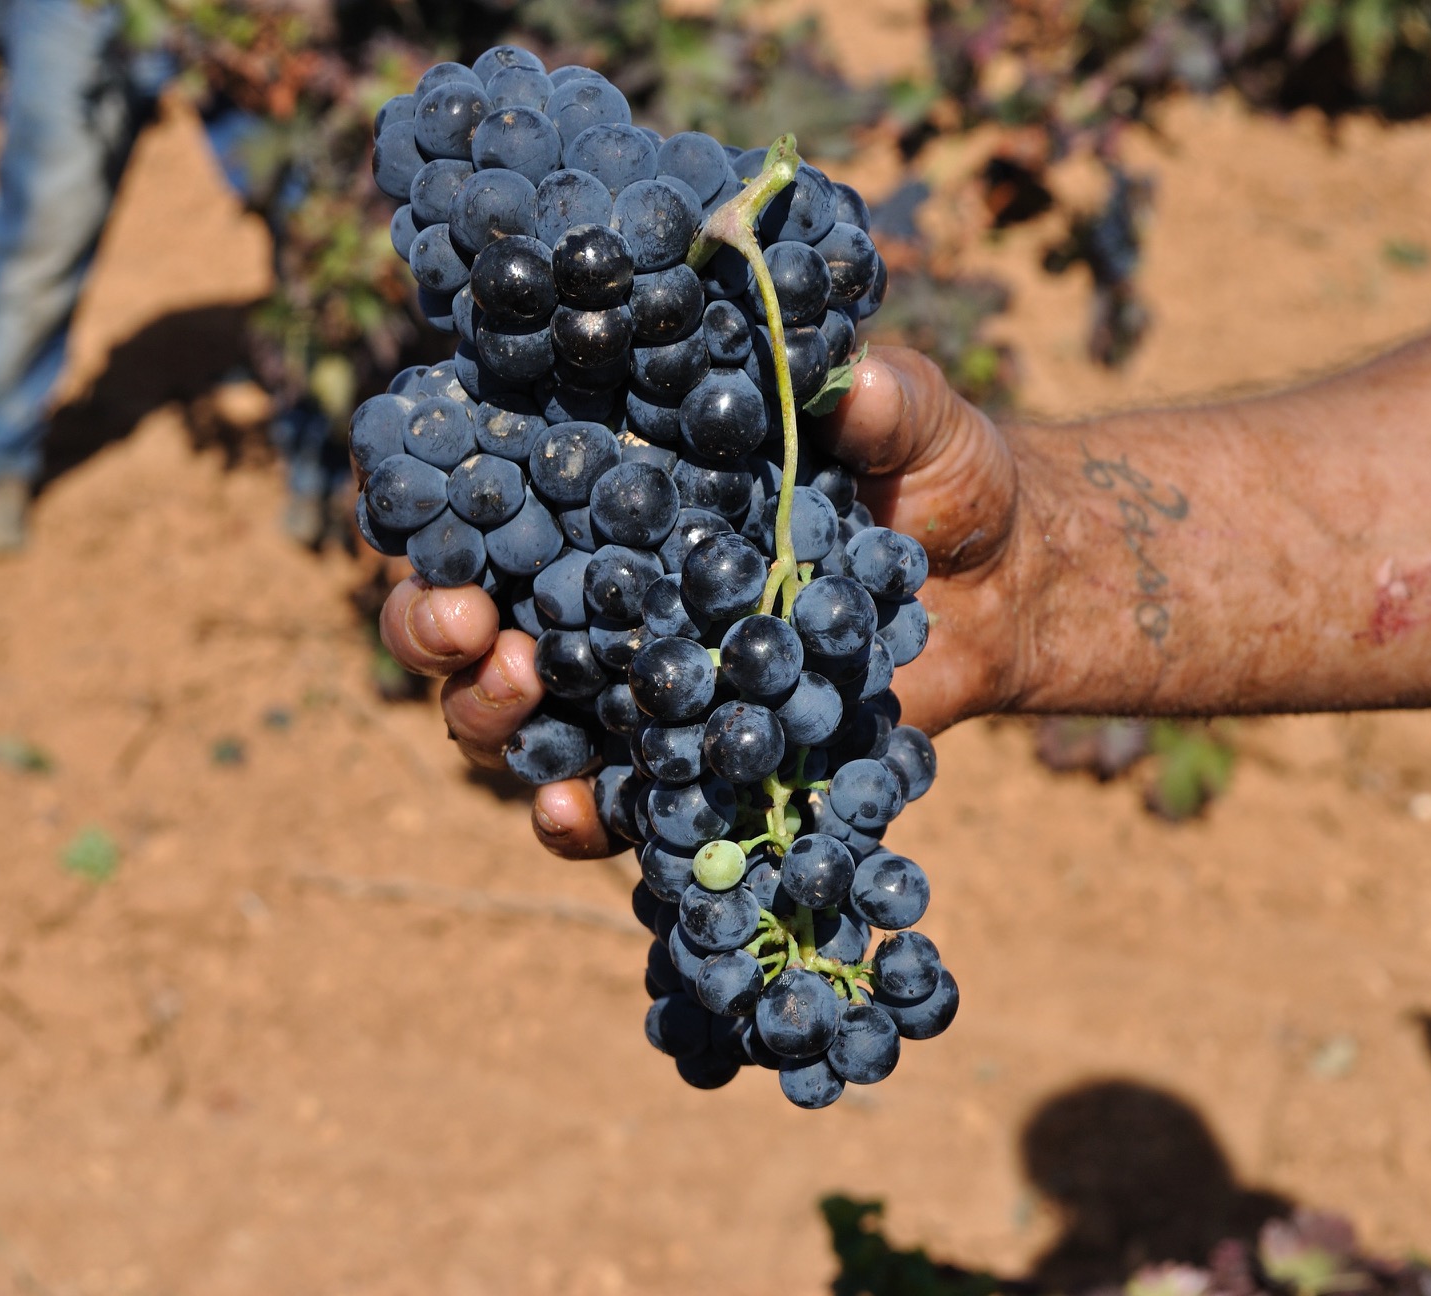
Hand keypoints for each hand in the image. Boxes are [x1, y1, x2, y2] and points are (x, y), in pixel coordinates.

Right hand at [377, 345, 1036, 858]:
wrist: (1005, 589)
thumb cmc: (937, 477)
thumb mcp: (921, 421)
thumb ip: (888, 401)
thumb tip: (855, 383)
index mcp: (623, 487)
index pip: (488, 493)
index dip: (432, 506)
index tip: (426, 512)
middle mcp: (608, 587)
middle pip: (471, 617)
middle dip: (435, 626)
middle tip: (466, 624)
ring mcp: (641, 683)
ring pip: (516, 719)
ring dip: (492, 716)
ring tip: (523, 688)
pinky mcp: (692, 762)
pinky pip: (613, 806)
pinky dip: (579, 818)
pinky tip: (576, 811)